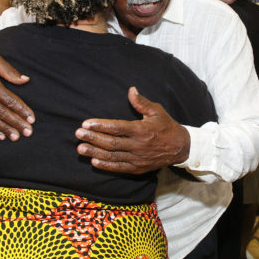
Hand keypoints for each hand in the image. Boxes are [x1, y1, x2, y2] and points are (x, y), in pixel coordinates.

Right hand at [0, 52, 33, 140]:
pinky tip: (1, 136)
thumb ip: (11, 71)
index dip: (22, 111)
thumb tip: (26, 80)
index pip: (10, 101)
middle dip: (17, 123)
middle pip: (3, 113)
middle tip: (29, 132)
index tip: (32, 119)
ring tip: (16, 137)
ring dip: (5, 129)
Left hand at [75, 87, 189, 173]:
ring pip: (113, 156)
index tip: (86, 123)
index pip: (117, 128)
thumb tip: (131, 90)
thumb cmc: (166, 126)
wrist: (180, 148)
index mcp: (142, 130)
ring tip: (80, 148)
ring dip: (95, 153)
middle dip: (93, 138)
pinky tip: (94, 162)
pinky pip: (119, 167)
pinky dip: (106, 165)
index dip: (101, 125)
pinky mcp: (137, 168)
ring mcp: (137, 158)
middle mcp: (138, 145)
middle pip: (111, 142)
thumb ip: (141, 102)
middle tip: (78, 134)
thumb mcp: (157, 111)